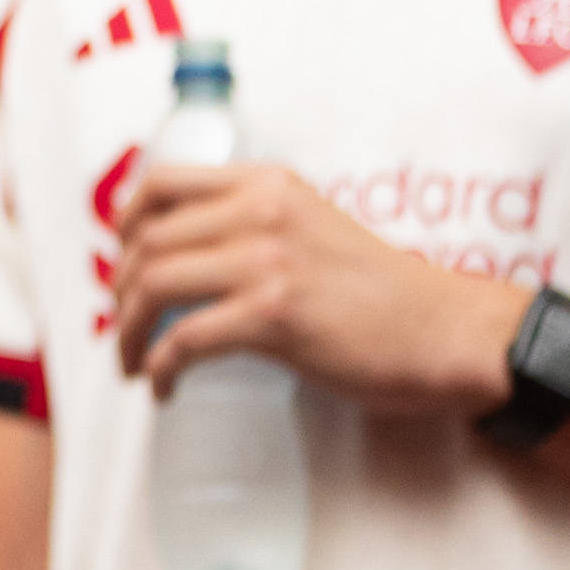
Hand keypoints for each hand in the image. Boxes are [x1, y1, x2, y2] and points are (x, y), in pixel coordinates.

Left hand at [110, 161, 525, 413]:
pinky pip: (186, 339)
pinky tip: (164, 386)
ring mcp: (267, 261)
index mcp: (267, 185)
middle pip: (148, 241)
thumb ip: (255, 225)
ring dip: (129, 331)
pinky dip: (161, 366)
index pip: (162, 183)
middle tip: (124, 326)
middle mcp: (260, 211)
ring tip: (133, 362)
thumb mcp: (312, 227)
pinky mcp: (275, 315)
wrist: (450, 333)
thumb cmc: (383, 294)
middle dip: (122, 290)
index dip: (124, 223)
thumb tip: (180, 253)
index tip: (119, 259)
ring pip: (155, 286)